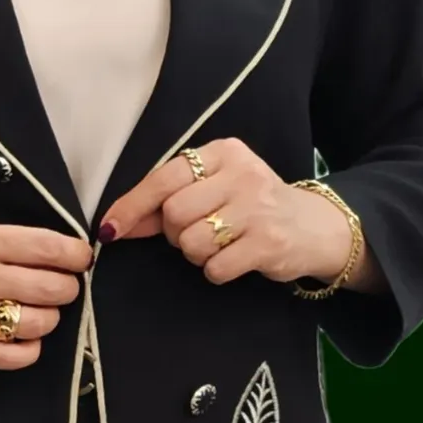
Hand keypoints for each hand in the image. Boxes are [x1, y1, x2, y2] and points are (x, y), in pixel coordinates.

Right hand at [0, 222, 92, 368]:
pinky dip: (30, 348)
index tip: (82, 258)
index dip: (76, 255)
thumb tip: (62, 254)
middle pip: (51, 289)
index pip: (47, 248)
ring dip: (50, 317)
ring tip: (38, 310)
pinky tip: (23, 336)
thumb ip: (10, 242)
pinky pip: (16, 357)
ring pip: (39, 323)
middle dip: (67, 288)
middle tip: (61, 287)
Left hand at [98, 138, 375, 288]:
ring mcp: (258, 208)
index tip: (110, 230)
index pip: (164, 178)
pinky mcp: (268, 243)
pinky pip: (215, 267)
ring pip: (192, 243)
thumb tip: (114, 224)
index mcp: (224, 152)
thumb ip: (165, 202)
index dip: (132, 206)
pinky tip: (235, 258)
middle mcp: (242, 174)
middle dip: (175, 233)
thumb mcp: (212, 189)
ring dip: (196, 253)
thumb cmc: (250, 206)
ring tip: (220, 244)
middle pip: (174, 214)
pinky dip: (216, 270)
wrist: (313, 227)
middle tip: (197, 231)